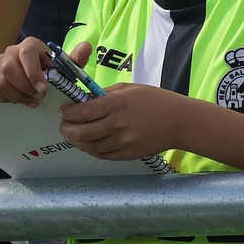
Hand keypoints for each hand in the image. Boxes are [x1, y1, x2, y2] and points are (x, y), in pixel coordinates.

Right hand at [0, 38, 87, 107]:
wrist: (37, 75)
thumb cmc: (52, 71)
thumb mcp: (65, 67)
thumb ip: (75, 59)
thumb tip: (87, 46)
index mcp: (30, 45)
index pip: (26, 53)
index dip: (32, 72)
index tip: (43, 90)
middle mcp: (11, 51)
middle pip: (8, 68)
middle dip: (23, 88)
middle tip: (38, 99)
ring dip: (15, 96)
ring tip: (29, 102)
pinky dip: (0, 97)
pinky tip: (14, 100)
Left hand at [58, 82, 184, 160]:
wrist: (179, 122)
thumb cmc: (154, 100)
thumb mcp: (127, 88)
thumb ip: (104, 94)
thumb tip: (84, 100)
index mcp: (116, 104)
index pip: (83, 112)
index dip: (68, 113)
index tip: (63, 111)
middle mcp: (118, 124)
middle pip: (82, 133)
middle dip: (67, 130)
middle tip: (63, 126)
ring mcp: (123, 142)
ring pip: (90, 147)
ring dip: (77, 142)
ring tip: (74, 135)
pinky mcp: (129, 155)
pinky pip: (103, 156)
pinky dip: (92, 150)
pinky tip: (90, 143)